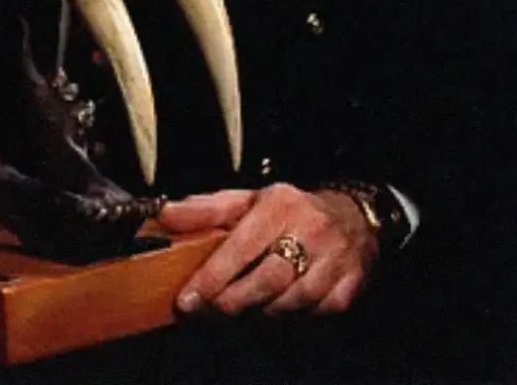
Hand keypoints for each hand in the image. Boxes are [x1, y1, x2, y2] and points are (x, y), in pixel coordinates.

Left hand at [159, 183, 378, 317]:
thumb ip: (206, 210)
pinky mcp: (348, 286)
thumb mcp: (247, 200)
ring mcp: (333, 260)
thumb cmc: (289, 210)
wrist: (351, 217)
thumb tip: (165, 214)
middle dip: (232, 301)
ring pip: (290, 301)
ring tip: (235, 308)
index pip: (242, 245)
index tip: (187, 299)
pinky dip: (287, 316)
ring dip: (257, 312)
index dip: (212, 276)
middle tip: (206, 311)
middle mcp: (311, 229)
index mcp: (280, 204)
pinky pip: (312, 313)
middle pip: (267, 279)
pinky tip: (270, 309)